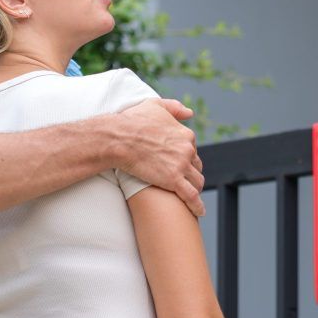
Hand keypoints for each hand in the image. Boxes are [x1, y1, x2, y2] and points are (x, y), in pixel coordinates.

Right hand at [117, 98, 204, 216]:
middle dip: (191, 173)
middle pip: (196, 166)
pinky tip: (199, 212)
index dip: (186, 157)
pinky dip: (197, 205)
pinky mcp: (173, 180)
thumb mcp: (154, 106)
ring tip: (191, 196)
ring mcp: (181, 165)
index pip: (192, 149)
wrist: (118, 138)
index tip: (180, 164)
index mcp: (185, 134)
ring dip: (195, 188)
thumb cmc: (131, 121)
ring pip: (197, 181)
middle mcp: (187, 149)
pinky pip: (191, 196)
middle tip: (184, 180)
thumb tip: (189, 113)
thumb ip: (174, 107)